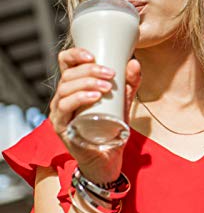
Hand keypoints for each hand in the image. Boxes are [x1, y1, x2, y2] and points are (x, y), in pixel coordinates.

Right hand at [49, 48, 141, 183]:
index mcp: (74, 87)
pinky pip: (64, 107)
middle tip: (111, 74)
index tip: (93, 55)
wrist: (108, 157)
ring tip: (107, 87)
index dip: (75, 54)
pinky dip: (79, 98)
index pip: (66, 63)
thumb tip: (134, 62)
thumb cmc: (112, 127)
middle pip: (68, 74)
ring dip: (87, 83)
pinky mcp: (61, 126)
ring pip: (65, 88)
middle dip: (90, 70)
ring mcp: (59, 112)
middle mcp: (63, 97)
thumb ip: (130, 83)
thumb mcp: (124, 101)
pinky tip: (94, 96)